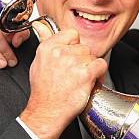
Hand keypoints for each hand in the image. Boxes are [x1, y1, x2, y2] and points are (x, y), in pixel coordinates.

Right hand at [20, 22, 106, 138]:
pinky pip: (101, 65)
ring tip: (81, 79)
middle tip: (75, 73)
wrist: (47, 111)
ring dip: (90, 67)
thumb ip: (44, 42)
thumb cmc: (43, 91)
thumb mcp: (38, 62)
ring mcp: (74, 63)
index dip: (74, 46)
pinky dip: (99, 74)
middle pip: (84, 47)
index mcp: (48, 47)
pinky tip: (91, 81)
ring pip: (92, 57)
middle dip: (82, 60)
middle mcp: (61, 52)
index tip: (72, 55)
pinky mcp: (86, 74)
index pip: (72, 34)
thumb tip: (41, 26)